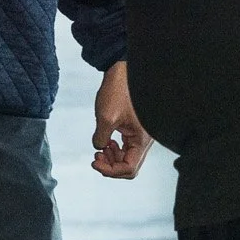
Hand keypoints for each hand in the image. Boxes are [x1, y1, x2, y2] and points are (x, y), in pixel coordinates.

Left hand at [91, 61, 151, 179]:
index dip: (110, 170)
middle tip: (95, 157)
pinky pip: (127, 146)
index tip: (95, 162)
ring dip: (113, 157)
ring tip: (100, 148)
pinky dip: (116, 148)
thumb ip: (101, 138)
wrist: (124, 69)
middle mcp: (145, 139)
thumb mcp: (105, 117)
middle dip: (111, 165)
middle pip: (129, 165)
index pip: (129, 168)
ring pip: (128, 157)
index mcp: (142, 139)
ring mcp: (141, 134)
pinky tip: (107, 141)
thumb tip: (99, 148)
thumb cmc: (119, 90)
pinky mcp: (136, 127)